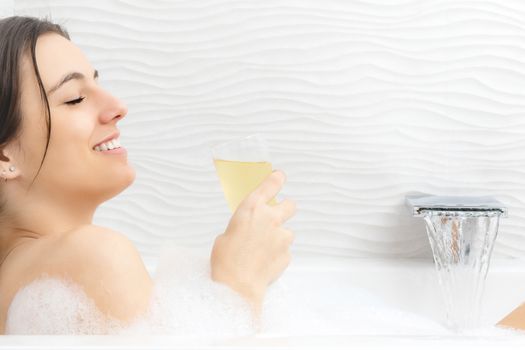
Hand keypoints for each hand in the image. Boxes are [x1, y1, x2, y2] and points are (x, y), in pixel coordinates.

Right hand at [210, 170, 295, 314]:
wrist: (237, 286)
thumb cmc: (225, 260)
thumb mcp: (226, 235)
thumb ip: (241, 227)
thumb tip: (247, 232)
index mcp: (251, 208)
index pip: (270, 185)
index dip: (276, 179)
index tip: (280, 176)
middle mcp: (270, 218)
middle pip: (290, 205)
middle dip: (286, 208)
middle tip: (278, 216)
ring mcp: (282, 236)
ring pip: (287, 232)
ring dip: (279, 238)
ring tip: (263, 251)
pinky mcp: (287, 254)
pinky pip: (284, 251)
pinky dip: (277, 256)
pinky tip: (264, 264)